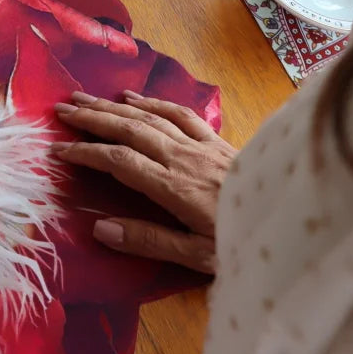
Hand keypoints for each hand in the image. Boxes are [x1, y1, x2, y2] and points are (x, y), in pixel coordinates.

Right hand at [53, 89, 235, 272]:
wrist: (293, 216)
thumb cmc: (243, 242)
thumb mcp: (197, 256)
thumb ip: (149, 240)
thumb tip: (99, 227)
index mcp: (174, 187)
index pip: (120, 163)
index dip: (87, 153)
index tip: (59, 150)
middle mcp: (183, 157)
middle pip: (129, 130)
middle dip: (93, 118)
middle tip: (61, 110)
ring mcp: (200, 144)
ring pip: (149, 117)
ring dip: (113, 106)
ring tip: (84, 98)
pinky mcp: (216, 139)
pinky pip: (179, 113)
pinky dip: (152, 101)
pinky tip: (134, 97)